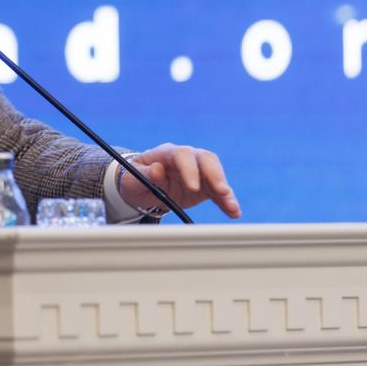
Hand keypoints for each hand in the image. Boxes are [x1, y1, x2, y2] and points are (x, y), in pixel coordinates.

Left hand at [118, 143, 240, 218]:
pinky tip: (234, 212)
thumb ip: (144, 175)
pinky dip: (227, 201)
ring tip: (232, 207)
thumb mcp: (132, 179)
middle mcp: (186, 158)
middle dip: (215, 175)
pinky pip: (218, 191)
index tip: (193, 187)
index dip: (190, 169)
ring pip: (216, 174)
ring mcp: (197, 171)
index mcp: (166, 153)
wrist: (140, 185)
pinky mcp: (204, 186)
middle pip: (205, 159)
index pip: (182, 155)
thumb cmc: (135, 179)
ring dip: (225, 190)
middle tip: (221, 192)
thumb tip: (157, 170)